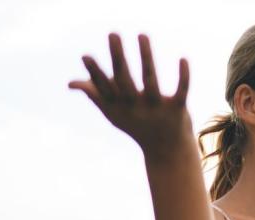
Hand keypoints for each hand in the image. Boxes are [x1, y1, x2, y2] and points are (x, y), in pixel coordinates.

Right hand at [68, 33, 192, 156]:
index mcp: (120, 108)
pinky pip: (181, 91)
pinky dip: (183, 76)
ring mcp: (157, 109)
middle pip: (125, 80)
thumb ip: (95, 95)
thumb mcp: (114, 113)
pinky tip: (183, 58)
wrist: (167, 151)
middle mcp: (136, 108)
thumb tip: (70, 83)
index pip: (105, 88)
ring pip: (151, 80)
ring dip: (146, 57)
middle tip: (113, 33)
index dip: (95, 73)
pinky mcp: (177, 110)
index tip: (85, 56)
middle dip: (118, 57)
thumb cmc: (137, 126)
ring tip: (142, 34)